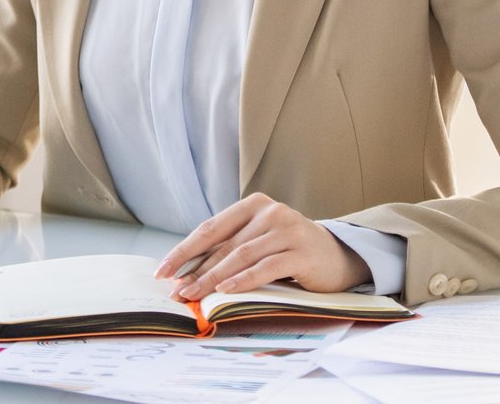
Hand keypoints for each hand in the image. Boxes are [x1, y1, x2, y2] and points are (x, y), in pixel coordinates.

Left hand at [154, 192, 369, 299]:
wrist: (337, 256)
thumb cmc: (288, 251)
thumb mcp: (258, 242)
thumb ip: (230, 249)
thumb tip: (186, 274)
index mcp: (253, 204)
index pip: (210, 228)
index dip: (184, 250)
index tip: (162, 270)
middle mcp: (270, 211)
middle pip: (223, 244)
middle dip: (195, 270)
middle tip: (175, 291)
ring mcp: (288, 229)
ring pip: (241, 255)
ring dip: (213, 278)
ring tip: (193, 295)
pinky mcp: (301, 252)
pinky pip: (266, 267)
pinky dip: (243, 280)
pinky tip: (226, 291)